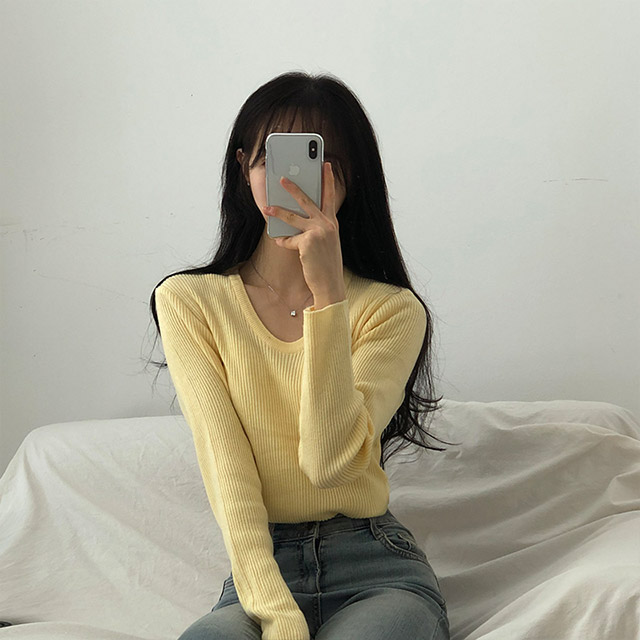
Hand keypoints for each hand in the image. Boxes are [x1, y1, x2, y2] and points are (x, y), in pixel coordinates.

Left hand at [263, 162, 344, 301]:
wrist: (330, 284)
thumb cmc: (325, 264)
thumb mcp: (325, 243)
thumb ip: (316, 228)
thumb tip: (295, 220)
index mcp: (332, 223)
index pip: (330, 196)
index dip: (328, 179)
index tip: (325, 165)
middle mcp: (327, 224)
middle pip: (307, 201)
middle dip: (293, 188)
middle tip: (282, 179)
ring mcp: (318, 232)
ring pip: (293, 218)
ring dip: (278, 212)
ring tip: (266, 208)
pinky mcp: (308, 242)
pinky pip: (289, 239)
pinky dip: (284, 242)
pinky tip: (281, 244)